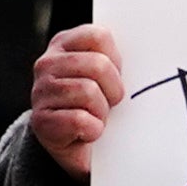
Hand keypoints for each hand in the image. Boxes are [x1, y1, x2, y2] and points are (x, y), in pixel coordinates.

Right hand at [32, 24, 126, 172]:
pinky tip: (85, 133)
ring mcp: (40, 92)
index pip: (99, 37)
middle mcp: (46, 64)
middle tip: (106, 103)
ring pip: (89, 92)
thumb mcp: (105, 75)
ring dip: (101, 113)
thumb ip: (112, 58)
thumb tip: (146, 55)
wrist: (79, 148)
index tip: (112, 77)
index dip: (115, 61)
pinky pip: (79, 120)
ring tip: (94, 117)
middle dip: (112, 90)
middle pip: (98, 65)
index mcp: (64, 45)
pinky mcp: (40, 121)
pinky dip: (92, 131)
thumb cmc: (98, 106)